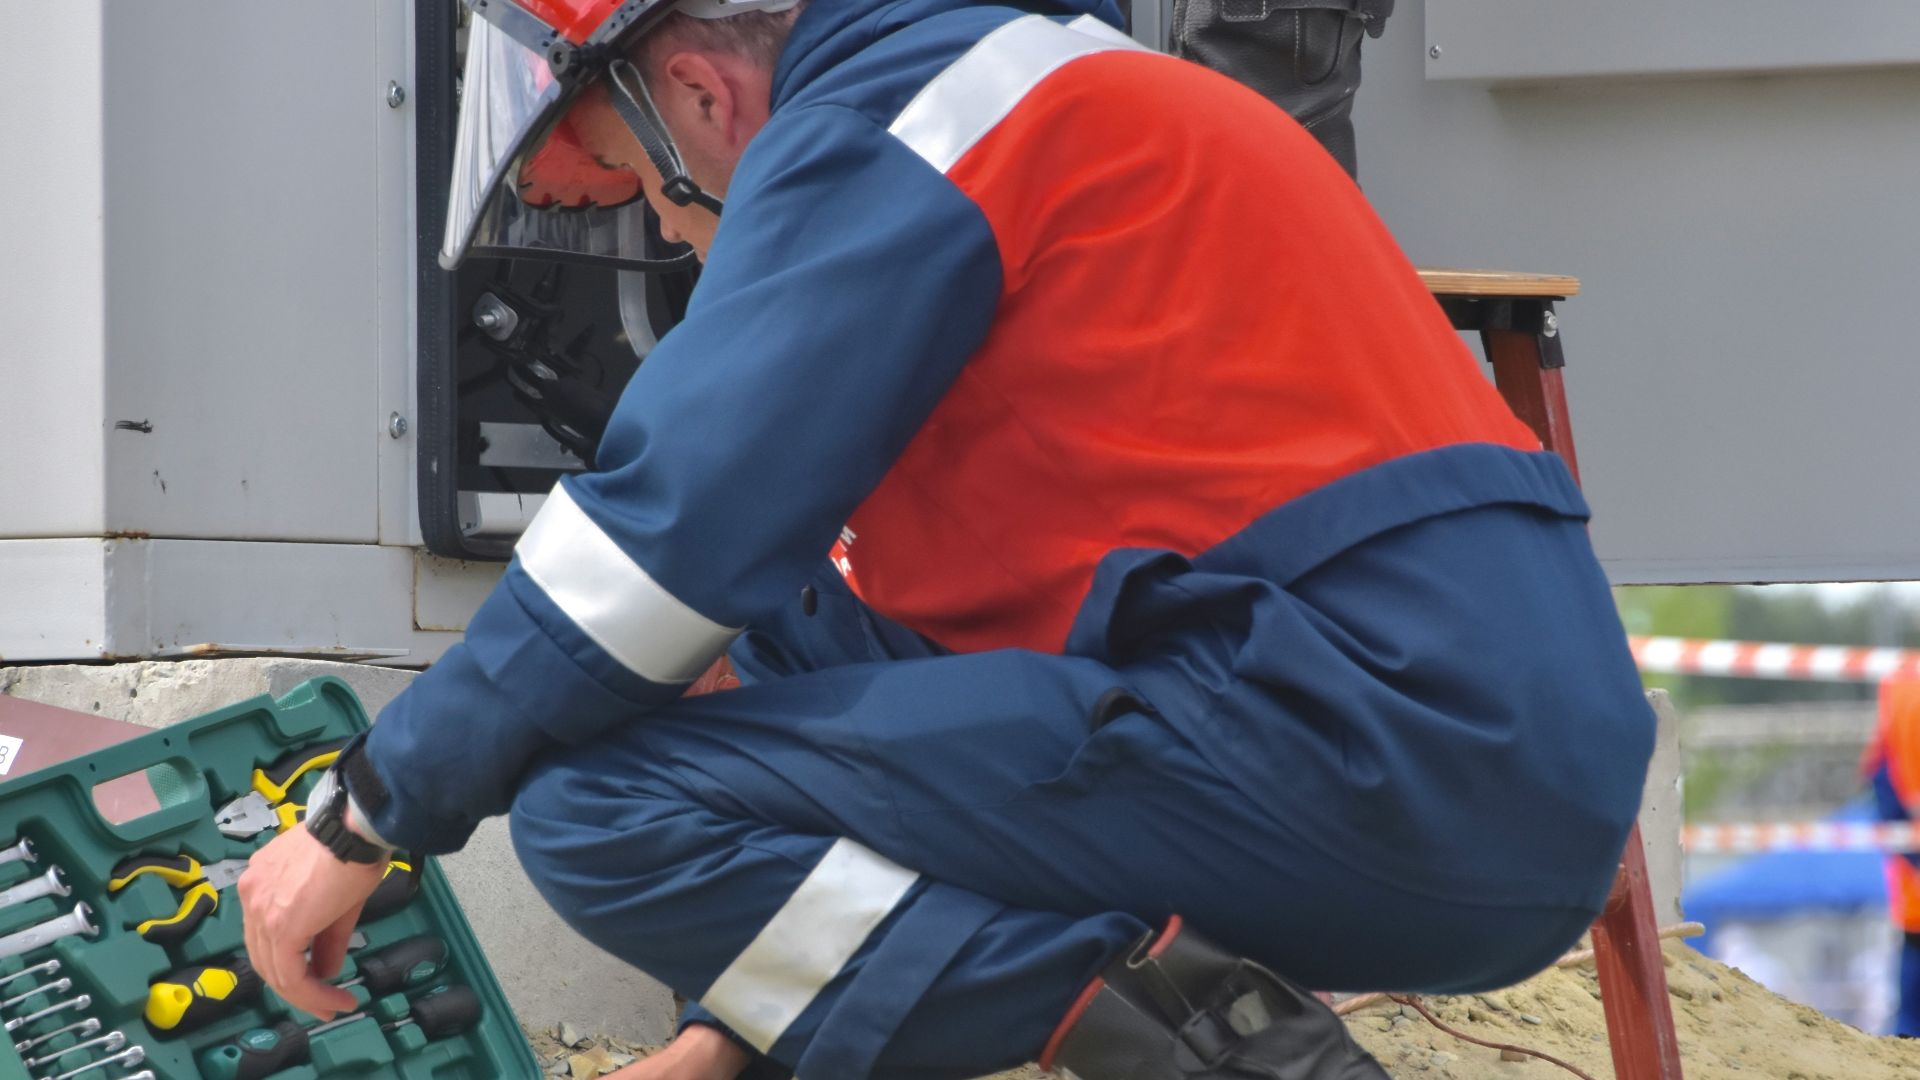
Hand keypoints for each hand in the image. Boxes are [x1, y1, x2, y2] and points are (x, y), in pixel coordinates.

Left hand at [237, 825, 387, 1019]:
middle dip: (295, 986)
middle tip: (323, 1003)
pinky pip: (289, 973)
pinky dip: (310, 993)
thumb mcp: (337, 897)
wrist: (355, 831)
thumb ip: (326, 938)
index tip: (316, 979)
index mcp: (262, 881)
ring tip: (333, 1005)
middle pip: (265, 956)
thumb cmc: (353, 846)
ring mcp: (261, 911)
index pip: (266, 935)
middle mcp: (252, 895)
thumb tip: (326, 970)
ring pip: (274, 971)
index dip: (289, 962)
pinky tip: (332, 999)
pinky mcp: (279, 927)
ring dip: (305, 995)